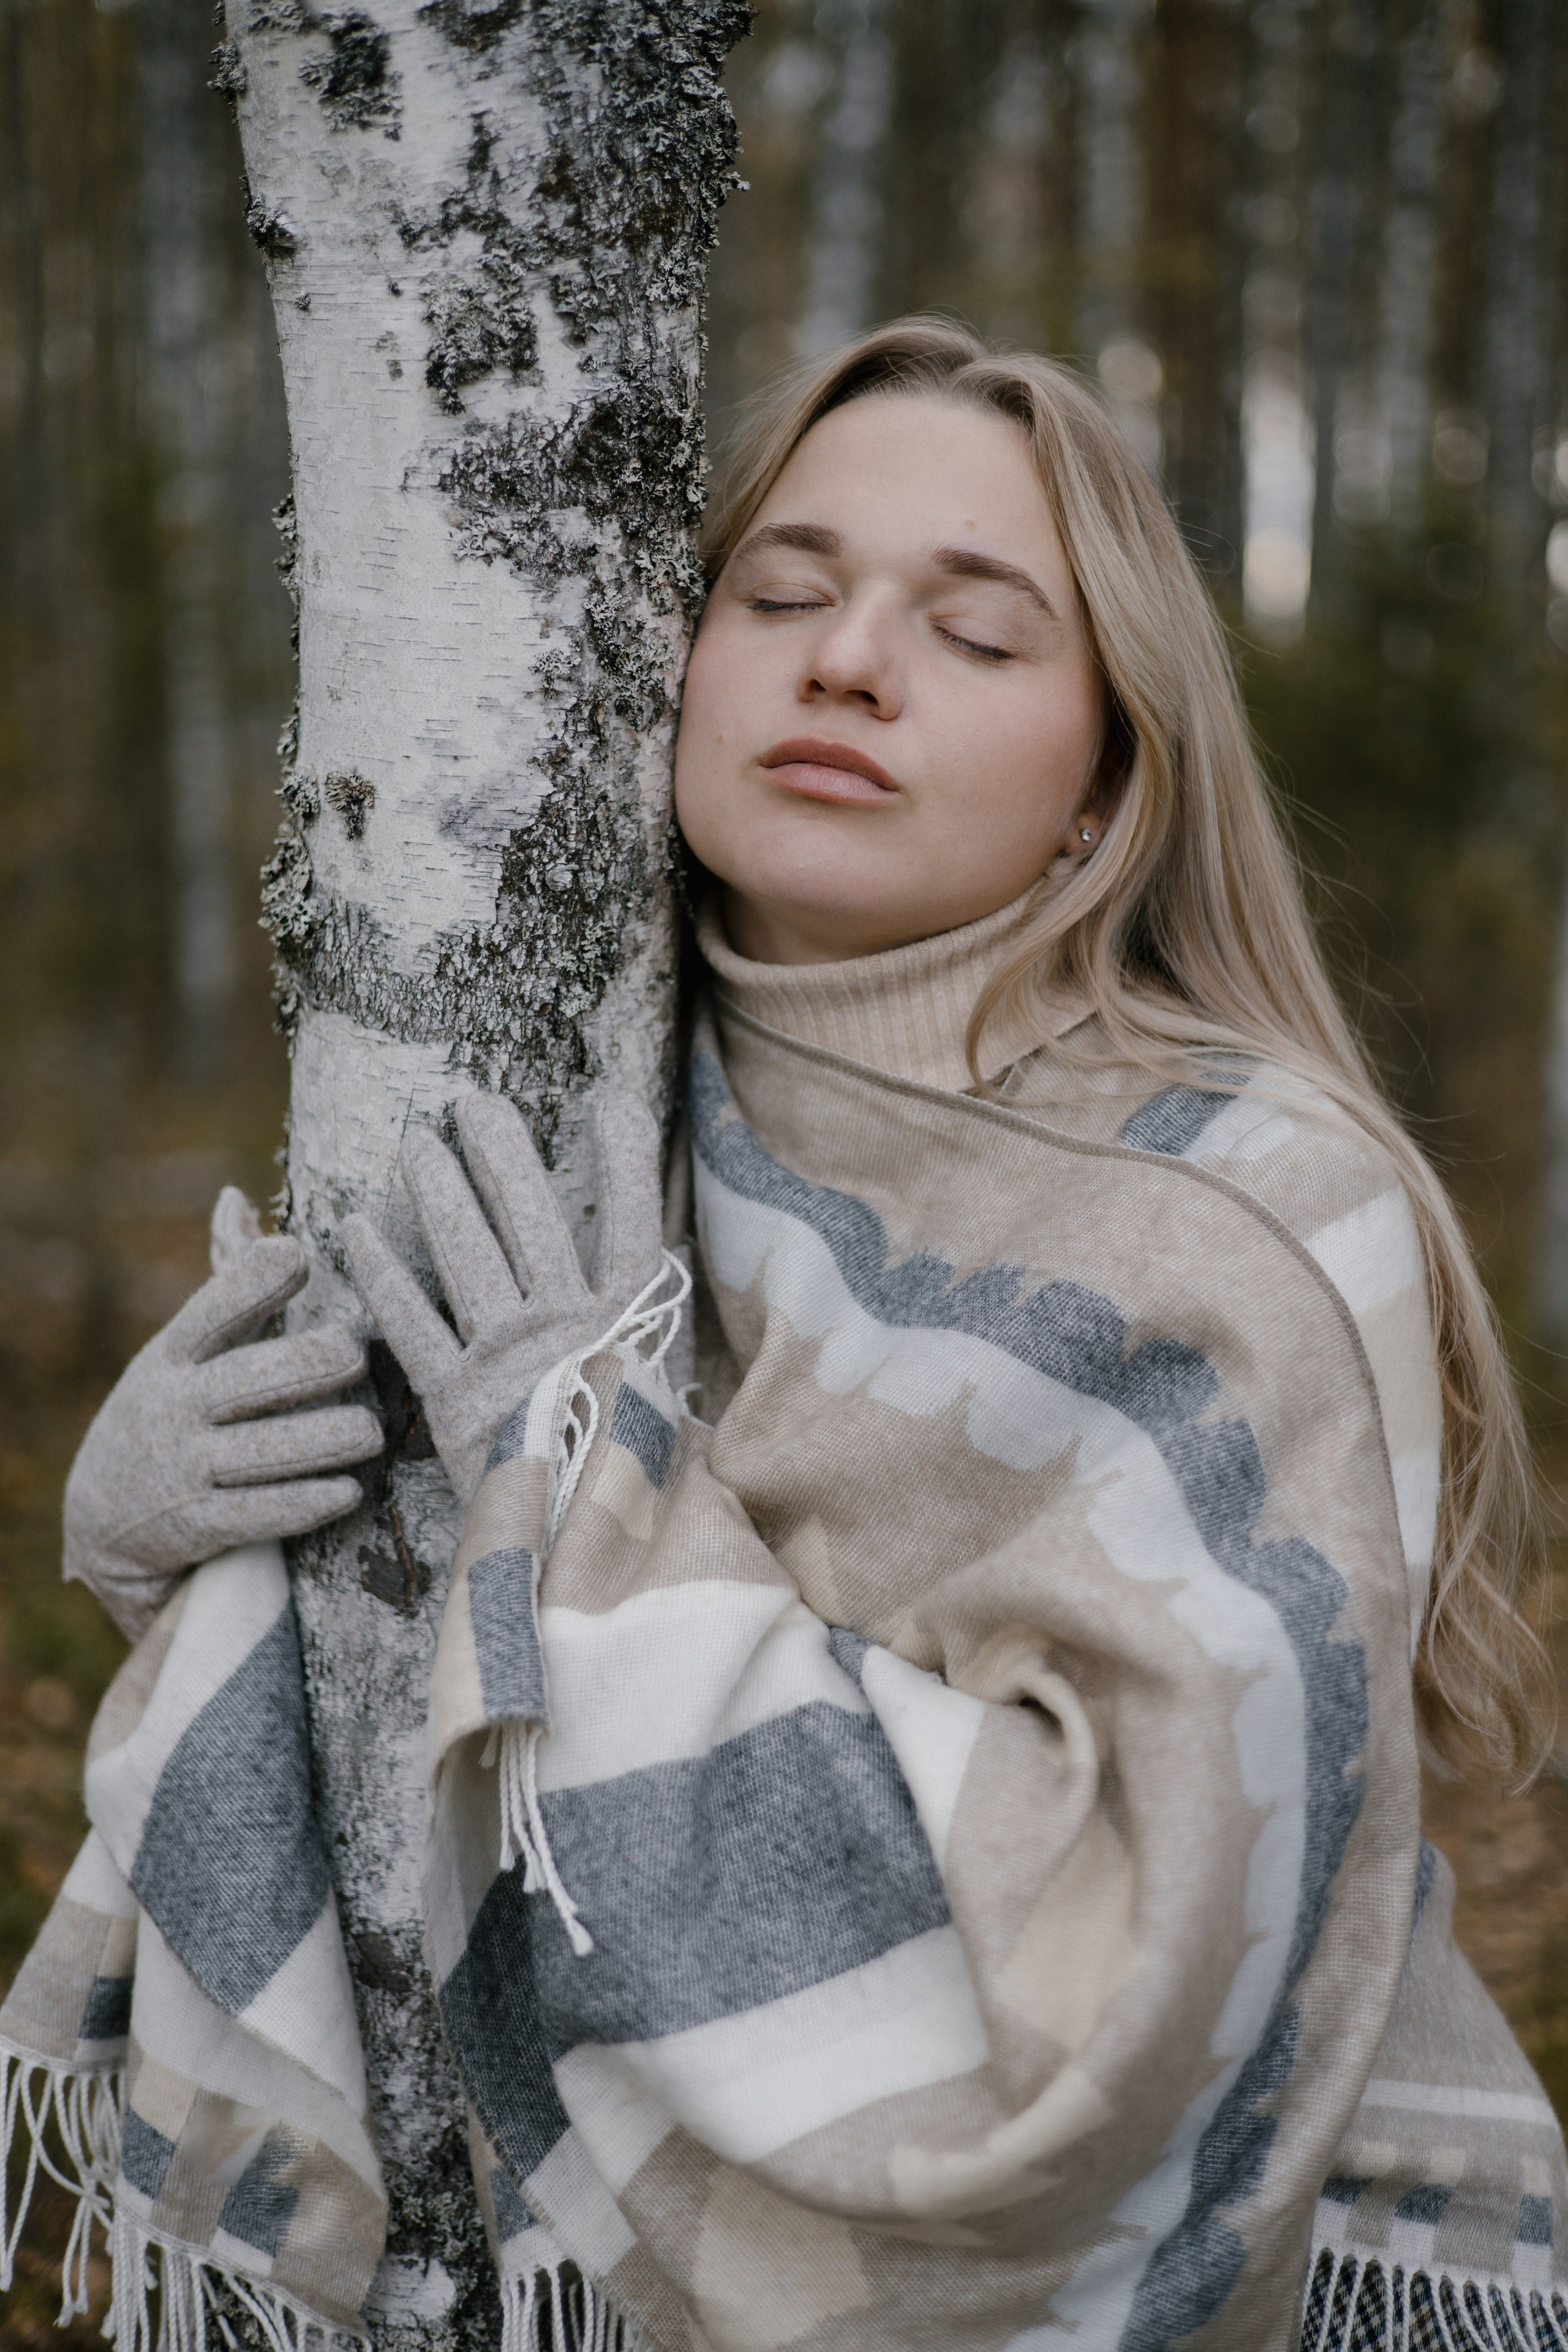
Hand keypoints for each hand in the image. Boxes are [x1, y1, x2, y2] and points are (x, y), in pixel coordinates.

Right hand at [62, 1188, 382, 1639]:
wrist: (103, 1524)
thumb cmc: (170, 1412)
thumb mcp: (179, 1350)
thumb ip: (223, 1283)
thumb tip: (234, 1197)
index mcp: (173, 1355)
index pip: (213, 1307)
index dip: (256, 1279)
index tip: (300, 1256)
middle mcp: (176, 1407)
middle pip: (257, 1376)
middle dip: (316, 1361)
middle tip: (359, 1354)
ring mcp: (186, 1469)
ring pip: (274, 1448)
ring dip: (333, 1437)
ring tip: (369, 1430)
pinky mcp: (199, 1526)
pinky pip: (264, 1512)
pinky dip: (312, 1500)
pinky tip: (349, 1488)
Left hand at [341, 1092, 662, 1506]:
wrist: (590, 1560)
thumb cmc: (634, 1479)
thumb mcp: (662, 1398)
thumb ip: (655, 1333)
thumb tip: (662, 1272)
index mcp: (627, 1325)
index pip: (631, 1224)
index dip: (625, 1162)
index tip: (611, 1104)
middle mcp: (568, 1329)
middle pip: (532, 1221)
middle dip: (502, 1157)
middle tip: (473, 1104)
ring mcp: (508, 1361)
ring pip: (468, 1257)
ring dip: (439, 1194)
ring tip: (415, 1145)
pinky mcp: (455, 1401)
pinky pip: (412, 1325)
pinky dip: (382, 1276)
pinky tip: (354, 1230)